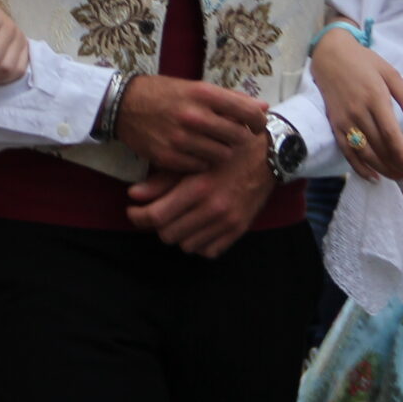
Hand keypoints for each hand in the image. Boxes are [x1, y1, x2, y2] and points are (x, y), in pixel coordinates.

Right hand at [117, 74, 266, 172]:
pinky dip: (202, 162)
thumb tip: (263, 107)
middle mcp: (194, 115)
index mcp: (204, 94)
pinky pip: (200, 166)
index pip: (248, 112)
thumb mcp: (196, 88)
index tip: (254, 125)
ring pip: (221, 155)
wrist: (124, 105)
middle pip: (237, 137)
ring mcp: (181, 138)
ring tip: (213, 144)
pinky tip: (196, 152)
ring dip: (221, 152)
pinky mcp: (168, 156)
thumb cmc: (165, 94)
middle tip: (232, 136)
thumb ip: (230, 99)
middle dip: (240, 138)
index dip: (258, 121)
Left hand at [125, 137, 276, 257]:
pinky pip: (208, 251)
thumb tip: (134, 195)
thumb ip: (162, 179)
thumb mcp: (193, 158)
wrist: (269, 155)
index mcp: (197, 188)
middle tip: (157, 212)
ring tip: (179, 217)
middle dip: (157, 225)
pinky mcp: (239, 230)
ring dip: (178, 234)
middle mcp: (212, 209)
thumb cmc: (226, 150)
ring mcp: (227, 222)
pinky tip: (199, 225)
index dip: (138, 217)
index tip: (133, 211)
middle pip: (168, 235)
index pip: (156, 217)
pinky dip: (199, 242)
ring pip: (186, 245)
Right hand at [310, 27, 402, 181]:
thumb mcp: (390, 72)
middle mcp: (359, 112)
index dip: (402, 155)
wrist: (330, 54)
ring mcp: (345, 120)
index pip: (391, 134)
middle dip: (398, 166)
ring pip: (365, 153)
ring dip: (383, 170)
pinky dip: (360, 168)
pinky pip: (347, 152)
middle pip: (380, 148)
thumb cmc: (364, 61)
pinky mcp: (335, 125)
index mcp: (375, 98)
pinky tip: (374, 177)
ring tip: (399, 179)